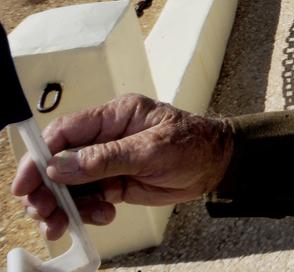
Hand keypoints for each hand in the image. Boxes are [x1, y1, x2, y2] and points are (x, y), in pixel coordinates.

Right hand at [11, 93, 233, 239]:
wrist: (218, 165)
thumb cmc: (194, 144)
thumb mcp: (152, 150)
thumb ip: (105, 159)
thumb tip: (58, 166)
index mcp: (114, 116)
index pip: (64, 132)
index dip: (39, 156)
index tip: (26, 183)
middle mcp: (106, 137)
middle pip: (59, 161)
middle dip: (45, 189)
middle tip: (42, 212)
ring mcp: (108, 161)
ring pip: (69, 184)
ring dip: (61, 206)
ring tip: (61, 226)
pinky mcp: (114, 182)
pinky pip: (87, 198)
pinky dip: (85, 212)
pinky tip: (99, 218)